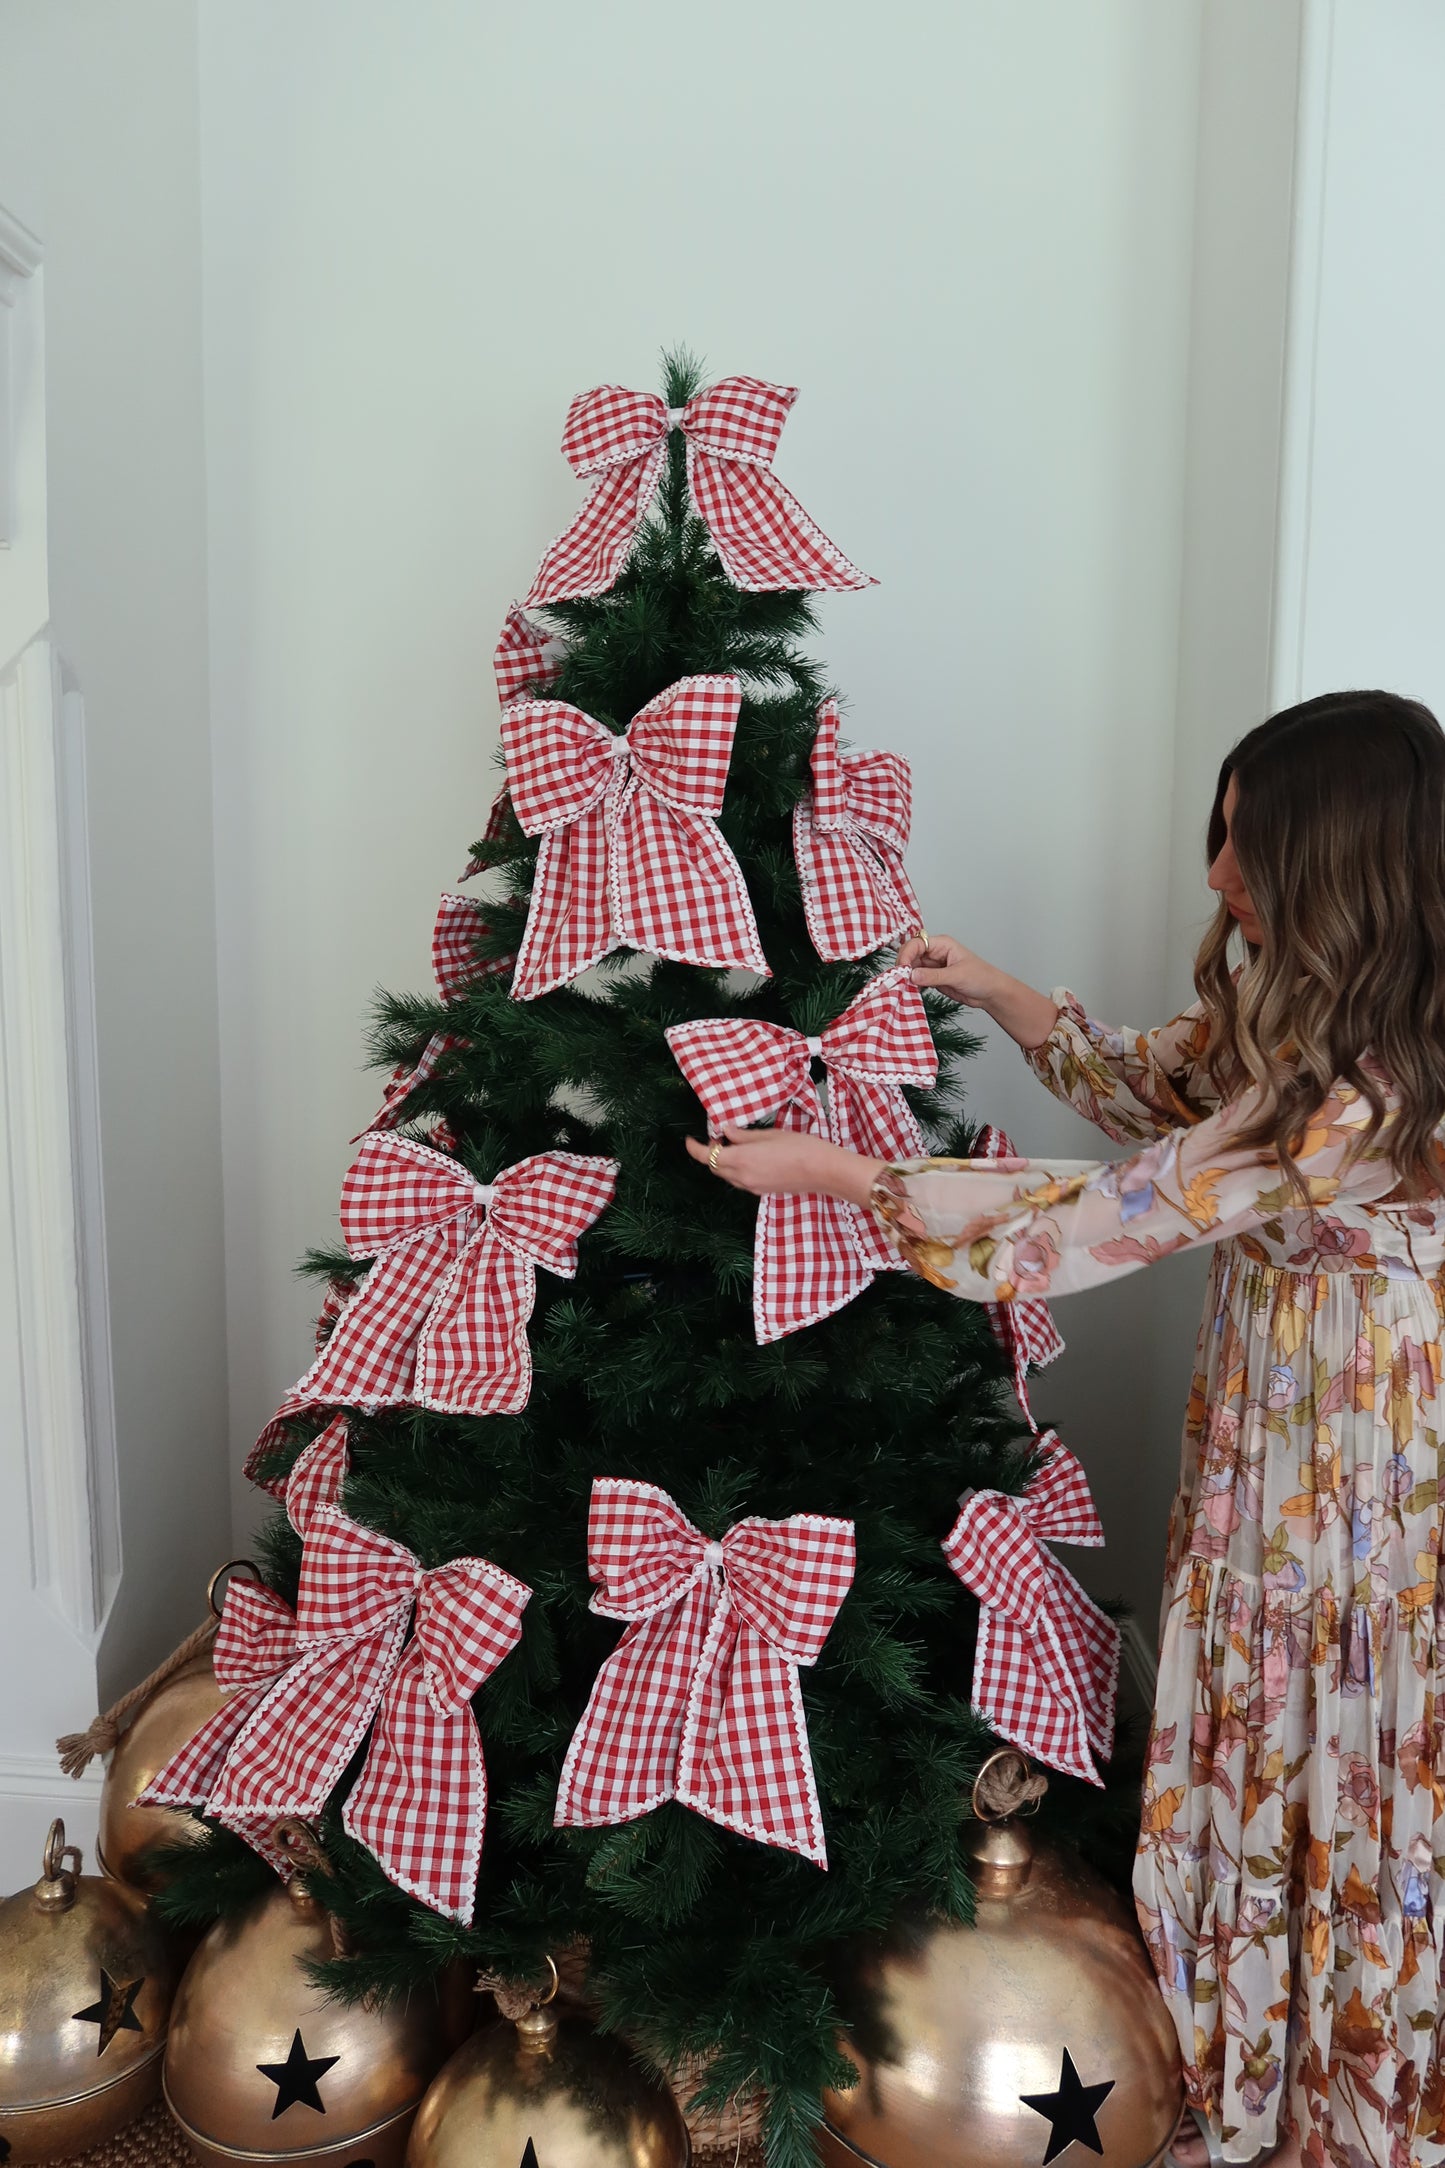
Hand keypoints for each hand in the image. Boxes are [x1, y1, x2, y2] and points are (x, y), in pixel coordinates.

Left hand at [684, 1126, 883, 1206]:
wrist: (823, 1170)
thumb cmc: (800, 1146)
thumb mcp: (769, 1135)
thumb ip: (743, 1136)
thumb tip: (725, 1131)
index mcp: (741, 1159)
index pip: (706, 1156)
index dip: (694, 1148)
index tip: (690, 1139)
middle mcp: (742, 1176)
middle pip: (714, 1167)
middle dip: (710, 1153)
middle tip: (718, 1137)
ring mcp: (752, 1187)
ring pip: (726, 1175)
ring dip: (723, 1162)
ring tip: (733, 1145)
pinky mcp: (762, 1191)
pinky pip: (740, 1181)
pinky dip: (736, 1169)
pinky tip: (748, 1158)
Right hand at [897, 932, 1002, 1007]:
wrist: (990, 993)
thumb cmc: (981, 977)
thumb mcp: (957, 975)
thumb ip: (933, 975)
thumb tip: (911, 974)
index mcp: (942, 944)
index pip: (916, 943)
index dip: (906, 954)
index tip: (902, 969)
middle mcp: (935, 952)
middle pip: (910, 954)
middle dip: (904, 966)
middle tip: (900, 980)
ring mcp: (933, 966)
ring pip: (911, 968)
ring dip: (906, 977)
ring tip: (903, 987)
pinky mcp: (932, 978)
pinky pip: (916, 979)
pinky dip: (911, 985)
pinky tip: (910, 991)